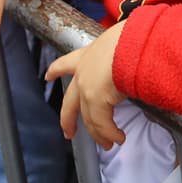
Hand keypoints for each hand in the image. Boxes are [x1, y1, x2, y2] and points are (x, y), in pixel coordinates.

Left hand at [46, 22, 127, 148]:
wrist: (132, 43)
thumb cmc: (131, 39)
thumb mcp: (119, 44)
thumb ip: (119, 56)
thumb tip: (133, 62)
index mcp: (87, 55)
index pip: (66, 63)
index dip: (56, 70)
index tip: (48, 75)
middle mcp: (83, 73)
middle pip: (69, 102)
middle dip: (67, 119)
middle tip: (68, 131)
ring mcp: (87, 88)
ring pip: (88, 119)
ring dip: (99, 134)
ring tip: (108, 143)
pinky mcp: (96, 101)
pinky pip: (102, 125)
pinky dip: (110, 133)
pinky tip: (118, 137)